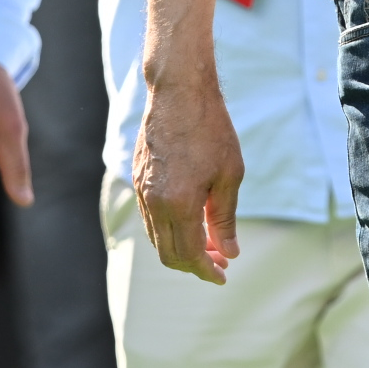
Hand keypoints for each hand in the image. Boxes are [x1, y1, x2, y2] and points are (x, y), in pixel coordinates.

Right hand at [133, 64, 243, 284]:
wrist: (179, 92)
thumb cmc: (211, 130)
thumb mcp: (230, 175)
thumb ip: (225, 219)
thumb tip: (229, 252)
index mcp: (178, 204)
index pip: (189, 255)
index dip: (207, 270)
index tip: (223, 275)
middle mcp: (154, 202)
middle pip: (168, 254)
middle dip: (194, 264)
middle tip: (220, 261)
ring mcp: (143, 190)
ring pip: (157, 237)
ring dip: (181, 248)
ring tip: (209, 243)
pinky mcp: (138, 178)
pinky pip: (150, 217)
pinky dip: (169, 229)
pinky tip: (190, 221)